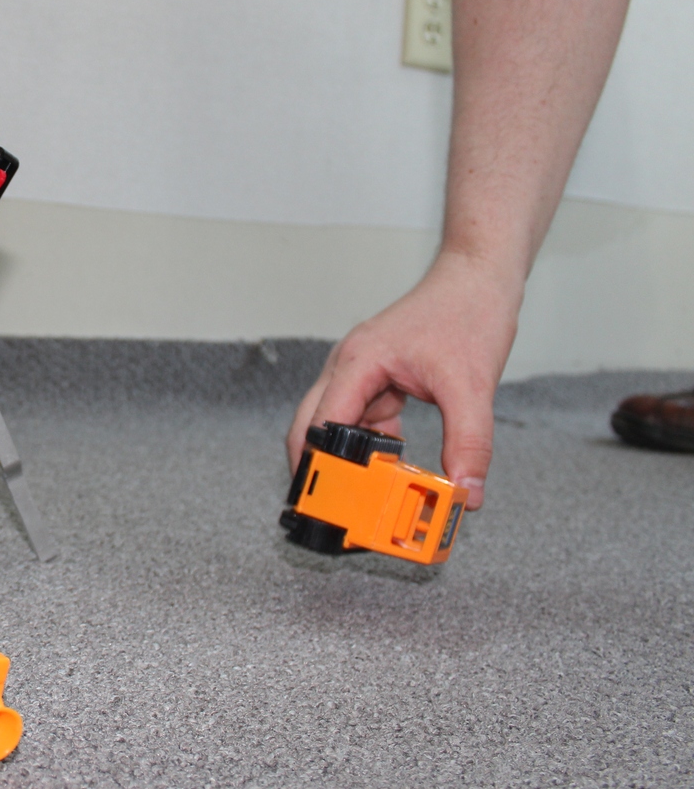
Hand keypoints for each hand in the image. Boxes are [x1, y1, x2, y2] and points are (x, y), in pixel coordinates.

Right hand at [285, 251, 523, 510]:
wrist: (478, 278)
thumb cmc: (467, 313)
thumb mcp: (473, 386)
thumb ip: (469, 443)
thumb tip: (466, 493)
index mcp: (358, 363)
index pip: (323, 423)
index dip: (321, 465)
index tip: (326, 503)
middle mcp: (348, 367)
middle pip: (311, 425)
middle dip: (317, 467)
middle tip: (329, 510)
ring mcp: (359, 372)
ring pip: (336, 425)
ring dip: (348, 458)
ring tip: (365, 495)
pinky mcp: (377, 378)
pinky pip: (362, 419)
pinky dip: (371, 445)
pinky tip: (393, 462)